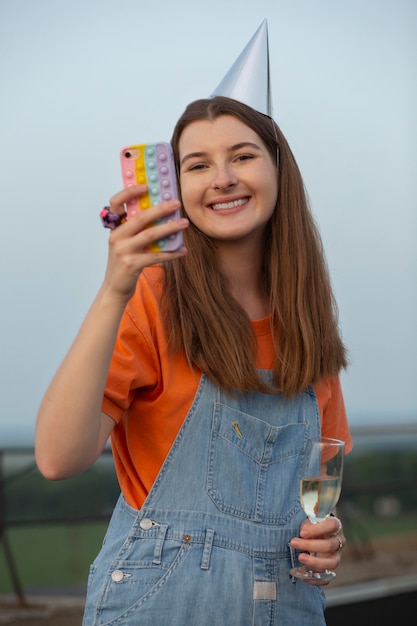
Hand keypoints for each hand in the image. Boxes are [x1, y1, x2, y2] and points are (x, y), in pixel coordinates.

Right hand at [103, 185, 188, 300]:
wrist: (115, 288)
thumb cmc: (124, 262)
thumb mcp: (126, 243)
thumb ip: (137, 229)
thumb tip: (161, 213)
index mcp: (115, 228)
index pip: (116, 203)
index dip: (129, 192)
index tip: (146, 186)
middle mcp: (117, 237)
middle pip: (140, 218)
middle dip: (161, 209)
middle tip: (177, 203)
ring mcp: (123, 251)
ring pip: (150, 235)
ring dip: (170, 228)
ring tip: (184, 223)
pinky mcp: (132, 264)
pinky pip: (156, 255)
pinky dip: (171, 253)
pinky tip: (182, 250)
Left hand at [289, 516, 344, 585]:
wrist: (319, 533)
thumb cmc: (314, 526)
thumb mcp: (311, 520)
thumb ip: (308, 525)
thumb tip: (303, 533)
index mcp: (335, 525)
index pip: (331, 525)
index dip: (317, 529)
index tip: (302, 533)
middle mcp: (339, 541)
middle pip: (329, 545)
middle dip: (309, 545)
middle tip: (293, 543)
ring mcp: (337, 556)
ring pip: (332, 563)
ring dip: (314, 562)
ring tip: (300, 558)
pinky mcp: (331, 569)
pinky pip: (327, 578)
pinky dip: (316, 579)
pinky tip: (303, 575)